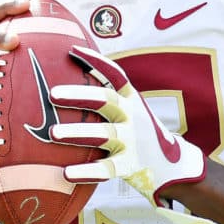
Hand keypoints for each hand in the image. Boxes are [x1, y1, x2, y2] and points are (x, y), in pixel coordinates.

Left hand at [49, 46, 223, 223]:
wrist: (172, 166)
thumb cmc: (137, 134)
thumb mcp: (129, 111)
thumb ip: (106, 100)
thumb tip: (66, 84)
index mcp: (131, 99)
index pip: (114, 74)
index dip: (95, 61)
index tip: (72, 51)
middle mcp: (133, 116)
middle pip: (106, 100)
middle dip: (79, 96)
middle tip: (52, 94)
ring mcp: (133, 141)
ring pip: (103, 134)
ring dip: (77, 133)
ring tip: (53, 133)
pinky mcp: (130, 165)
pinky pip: (107, 168)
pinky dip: (86, 171)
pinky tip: (66, 173)